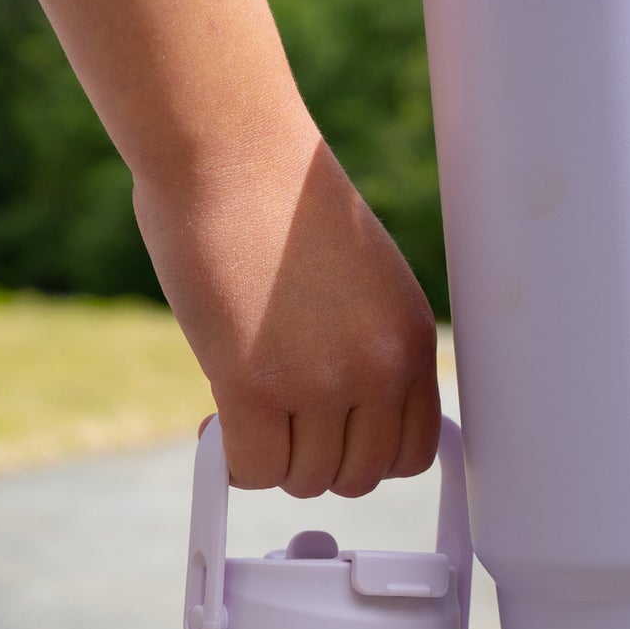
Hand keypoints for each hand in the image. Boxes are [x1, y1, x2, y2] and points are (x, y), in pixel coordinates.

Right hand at [134, 126, 439, 496]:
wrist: (230, 149)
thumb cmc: (280, 203)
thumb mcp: (364, 283)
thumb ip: (366, 350)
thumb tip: (336, 421)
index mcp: (412, 340)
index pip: (413, 453)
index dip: (365, 456)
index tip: (330, 437)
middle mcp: (379, 367)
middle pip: (358, 478)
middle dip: (314, 461)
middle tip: (277, 424)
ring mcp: (322, 381)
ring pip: (305, 479)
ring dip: (271, 459)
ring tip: (242, 410)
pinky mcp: (255, 384)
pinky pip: (253, 469)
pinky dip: (232, 462)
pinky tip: (216, 422)